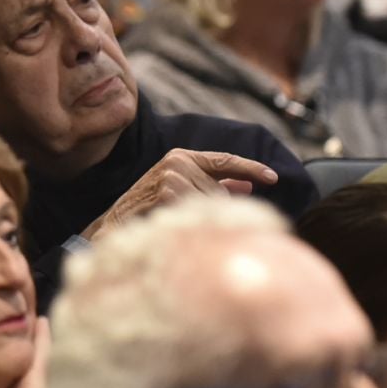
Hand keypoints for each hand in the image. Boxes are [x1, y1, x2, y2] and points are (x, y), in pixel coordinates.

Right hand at [83, 150, 277, 239]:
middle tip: (194, 224)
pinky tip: (179, 231)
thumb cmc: (147, 211)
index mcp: (180, 156)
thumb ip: (211, 185)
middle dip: (217, 210)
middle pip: (221, 191)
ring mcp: (174, 179)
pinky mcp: (170, 196)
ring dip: (204, 221)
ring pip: (212, 205)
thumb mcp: (178, 189)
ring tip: (178, 227)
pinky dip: (197, 226)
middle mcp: (178, 163)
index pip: (225, 160)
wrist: (113, 227)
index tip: (274, 178)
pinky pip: (200, 215)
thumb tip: (247, 186)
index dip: (251, 168)